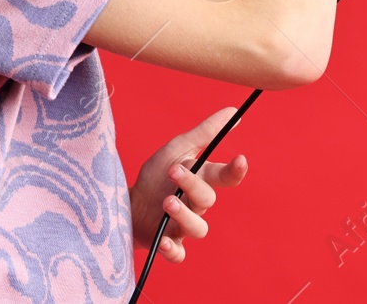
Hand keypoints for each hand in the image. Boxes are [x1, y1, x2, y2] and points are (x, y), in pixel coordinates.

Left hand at [128, 106, 249, 262]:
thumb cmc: (156, 175)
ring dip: (183, 215)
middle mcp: (196, 205)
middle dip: (192, 185)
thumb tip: (233, 112)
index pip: (225, 177)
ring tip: (166, 202)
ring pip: (198, 228)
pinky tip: (164, 240)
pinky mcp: (168, 244)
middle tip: (173, 171)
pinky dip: (173, 250)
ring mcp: (183, 226)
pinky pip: (179, 254)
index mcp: (200, 180)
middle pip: (207, 200)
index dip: (236, 171)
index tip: (240, 158)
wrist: (126, 202)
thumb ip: (205, 132)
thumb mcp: (177, 149)